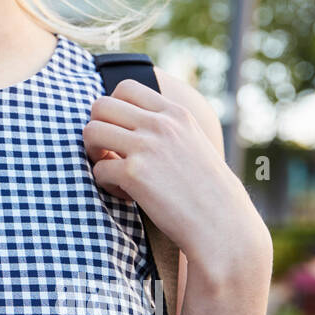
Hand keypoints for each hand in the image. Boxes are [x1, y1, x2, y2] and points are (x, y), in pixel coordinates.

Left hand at [83, 78, 269, 281]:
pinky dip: (106, 184)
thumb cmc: (208, 192)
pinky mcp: (133, 173)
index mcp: (176, 113)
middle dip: (97, 129)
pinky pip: (97, 169)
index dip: (114, 110)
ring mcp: (146, 146)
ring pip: (90, 132)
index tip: (122, 132)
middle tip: (110, 153)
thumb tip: (128, 122)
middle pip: (100, 105)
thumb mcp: (192, 143)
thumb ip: (165, 128)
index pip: (126, 87)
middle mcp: (160, 124)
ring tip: (115, 172)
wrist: (223, 227)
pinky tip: (128, 196)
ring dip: (94, 154)